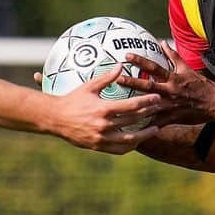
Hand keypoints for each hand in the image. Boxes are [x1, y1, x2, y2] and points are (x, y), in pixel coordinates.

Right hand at [45, 66, 164, 152]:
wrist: (55, 118)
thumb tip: (121, 65)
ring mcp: (102, 138)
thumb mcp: (89, 86)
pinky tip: (138, 141)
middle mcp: (104, 125)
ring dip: (145, 134)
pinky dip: (131, 146)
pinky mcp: (98, 146)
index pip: (131, 106)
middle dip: (149, 114)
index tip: (157, 98)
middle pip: (134, 121)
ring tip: (155, 129)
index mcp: (103, 109)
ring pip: (130, 139)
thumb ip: (106, 78)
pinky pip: (119, 150)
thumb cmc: (72, 99)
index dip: (147, 102)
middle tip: (160, 109)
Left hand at [121, 44, 214, 127]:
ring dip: (135, 105)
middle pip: (148, 86)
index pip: (154, 67)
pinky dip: (146, 127)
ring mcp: (170, 106)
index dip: (140, 61)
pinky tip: (134, 131)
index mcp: (173, 78)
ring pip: (149, 105)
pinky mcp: (172, 118)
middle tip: (117, 80)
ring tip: (120, 107)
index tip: (127, 56)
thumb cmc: (201, 85)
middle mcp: (170, 91)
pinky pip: (157, 123)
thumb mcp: (188, 69)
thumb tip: (163, 43)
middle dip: (132, 82)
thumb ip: (174, 56)